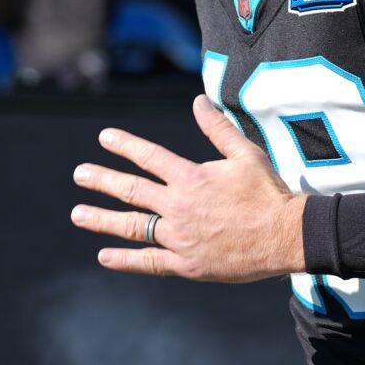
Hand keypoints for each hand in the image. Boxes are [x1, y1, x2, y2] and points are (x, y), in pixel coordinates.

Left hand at [70, 95, 306, 281]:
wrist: (286, 235)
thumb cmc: (269, 193)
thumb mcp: (245, 154)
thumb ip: (218, 129)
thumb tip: (199, 101)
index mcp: (191, 178)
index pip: (149, 157)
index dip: (124, 145)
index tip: (104, 138)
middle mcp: (179, 207)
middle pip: (131, 190)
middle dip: (102, 180)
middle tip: (80, 174)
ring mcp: (180, 237)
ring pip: (132, 226)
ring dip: (102, 219)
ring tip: (78, 214)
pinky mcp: (187, 263)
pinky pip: (149, 261)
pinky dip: (125, 259)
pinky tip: (104, 256)